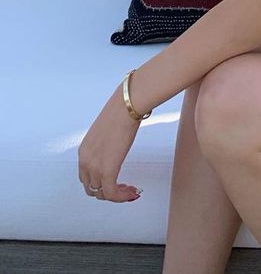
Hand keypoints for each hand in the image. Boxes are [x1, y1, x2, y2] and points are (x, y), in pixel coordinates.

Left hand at [77, 82, 143, 202]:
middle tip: (123, 187)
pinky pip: (112, 193)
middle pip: (92, 188)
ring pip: (102, 193)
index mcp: (84, 151)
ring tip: (130, 190)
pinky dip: (122, 197)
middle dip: (107, 191)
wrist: (126, 108)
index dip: (100, 183)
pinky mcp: (107, 170)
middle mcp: (85, 161)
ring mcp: (95, 167)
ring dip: (117, 195)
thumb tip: (116, 146)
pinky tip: (133, 193)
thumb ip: (105, 144)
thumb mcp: (106, 132)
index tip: (116, 180)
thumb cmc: (120, 113)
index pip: (86, 177)